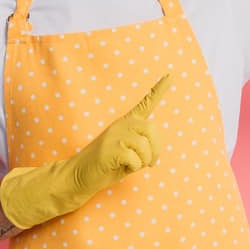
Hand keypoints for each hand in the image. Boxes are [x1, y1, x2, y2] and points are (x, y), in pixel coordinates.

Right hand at [70, 73, 170, 192]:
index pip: (146, 102)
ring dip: (144, 161)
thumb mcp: (128, 153)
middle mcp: (122, 124)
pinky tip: (120, 166)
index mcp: (127, 123)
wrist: (78, 174)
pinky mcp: (110, 148)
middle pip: (152, 129)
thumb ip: (142, 147)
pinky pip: (135, 159)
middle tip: (151, 163)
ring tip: (132, 165)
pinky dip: (133, 167)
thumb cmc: (107, 165)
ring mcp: (115, 134)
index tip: (171, 74)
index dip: (160, 89)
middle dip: (156, 150)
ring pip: (145, 146)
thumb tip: (154, 154)